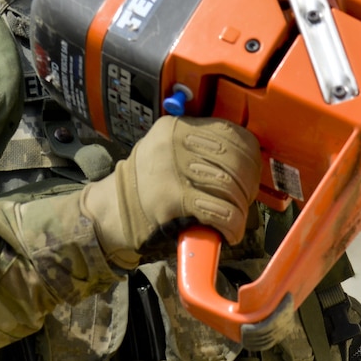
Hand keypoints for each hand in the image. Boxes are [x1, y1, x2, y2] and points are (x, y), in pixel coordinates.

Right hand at [80, 116, 259, 267]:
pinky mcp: (175, 201)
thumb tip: (245, 158)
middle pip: (235, 159)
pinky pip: (221, 212)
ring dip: (241, 208)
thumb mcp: (166, 150)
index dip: (250, 155)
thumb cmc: (145, 185)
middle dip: (248, 184)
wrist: (108, 213)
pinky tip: (230, 232)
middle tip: (245, 199)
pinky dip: (232, 225)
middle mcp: (175, 144)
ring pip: (230, 186)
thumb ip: (199, 146)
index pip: (231, 132)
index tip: (251, 172)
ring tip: (235, 219)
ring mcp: (174, 171)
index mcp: (176, 127)